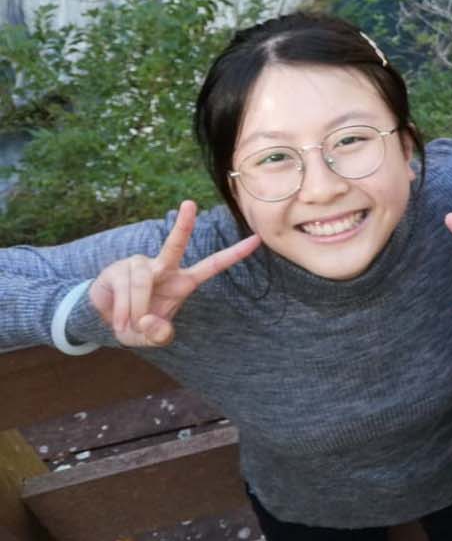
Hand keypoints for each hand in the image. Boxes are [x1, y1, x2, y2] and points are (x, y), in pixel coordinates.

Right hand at [87, 201, 261, 346]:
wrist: (106, 321)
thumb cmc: (137, 324)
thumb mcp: (151, 337)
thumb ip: (158, 335)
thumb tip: (150, 322)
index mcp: (182, 282)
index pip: (212, 265)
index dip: (234, 254)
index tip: (257, 239)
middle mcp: (164, 267)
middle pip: (175, 244)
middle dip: (183, 224)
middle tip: (190, 204)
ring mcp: (140, 265)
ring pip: (142, 282)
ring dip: (135, 309)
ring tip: (130, 324)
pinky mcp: (117, 269)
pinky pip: (124, 287)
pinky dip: (123, 309)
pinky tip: (119, 319)